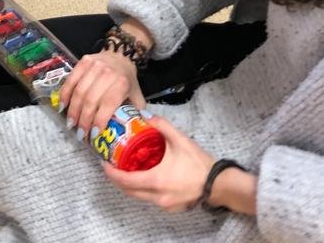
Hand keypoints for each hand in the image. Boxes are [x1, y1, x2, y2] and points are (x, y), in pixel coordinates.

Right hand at [58, 48, 144, 140]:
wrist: (121, 57)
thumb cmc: (127, 82)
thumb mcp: (137, 97)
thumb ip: (138, 115)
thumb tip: (140, 133)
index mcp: (122, 83)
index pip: (108, 104)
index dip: (99, 120)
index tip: (93, 134)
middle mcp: (107, 73)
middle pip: (90, 100)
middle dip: (83, 120)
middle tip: (80, 134)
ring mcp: (94, 66)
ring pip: (79, 91)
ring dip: (73, 110)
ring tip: (70, 124)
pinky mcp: (83, 61)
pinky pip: (70, 80)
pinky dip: (65, 94)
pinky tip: (63, 106)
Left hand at [103, 117, 217, 212]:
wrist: (219, 184)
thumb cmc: (200, 164)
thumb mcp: (180, 140)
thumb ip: (163, 126)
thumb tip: (148, 116)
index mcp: (156, 181)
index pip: (125, 181)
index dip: (112, 173)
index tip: (104, 164)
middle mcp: (157, 196)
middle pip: (128, 191)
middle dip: (117, 180)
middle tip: (111, 166)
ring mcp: (164, 204)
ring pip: (139, 197)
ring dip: (130, 185)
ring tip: (125, 169)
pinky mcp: (171, 207)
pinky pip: (150, 199)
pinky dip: (143, 190)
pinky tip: (144, 177)